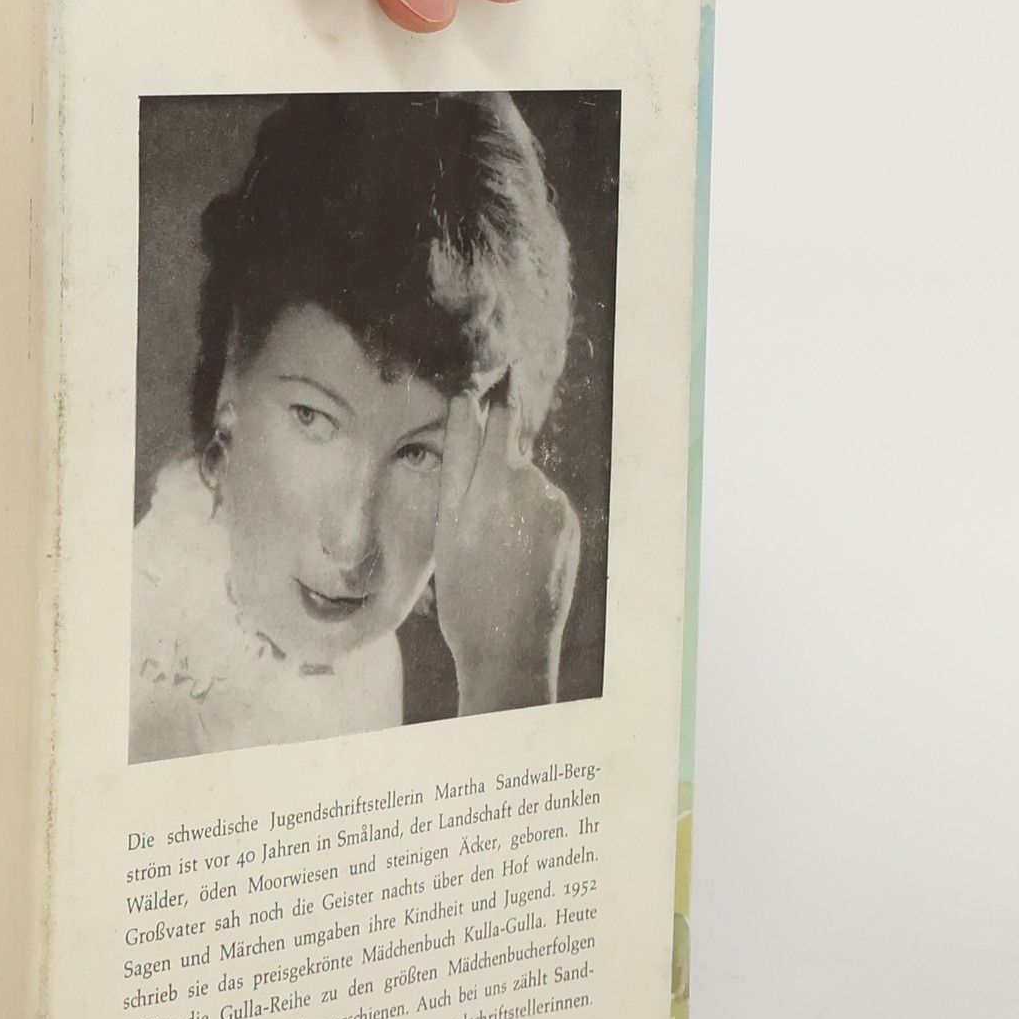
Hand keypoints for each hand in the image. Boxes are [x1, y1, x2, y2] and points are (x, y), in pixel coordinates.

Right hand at [433, 371, 580, 713]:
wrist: (511, 651)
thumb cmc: (466, 593)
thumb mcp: (447, 527)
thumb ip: (459, 460)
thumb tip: (464, 401)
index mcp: (500, 480)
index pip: (503, 415)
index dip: (499, 391)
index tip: (501, 367)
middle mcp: (537, 487)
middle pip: (511, 455)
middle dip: (491, 470)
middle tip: (469, 522)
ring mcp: (559, 509)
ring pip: (526, 486)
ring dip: (507, 501)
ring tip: (490, 551)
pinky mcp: (571, 531)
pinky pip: (544, 510)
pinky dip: (526, 522)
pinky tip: (512, 558)